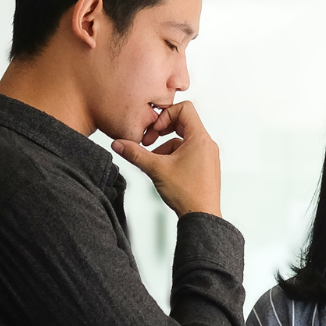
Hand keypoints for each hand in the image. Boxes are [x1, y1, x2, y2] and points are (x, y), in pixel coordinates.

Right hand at [110, 100, 222, 217]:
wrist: (202, 216)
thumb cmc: (187, 193)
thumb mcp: (156, 169)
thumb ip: (135, 153)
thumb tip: (117, 143)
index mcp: (200, 139)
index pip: (185, 108)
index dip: (165, 114)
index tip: (154, 130)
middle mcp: (207, 144)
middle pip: (183, 122)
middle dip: (162, 130)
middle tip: (148, 141)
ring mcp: (208, 155)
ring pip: (182, 139)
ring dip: (165, 146)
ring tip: (154, 162)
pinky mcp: (205, 165)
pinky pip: (187, 151)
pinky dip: (173, 155)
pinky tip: (163, 170)